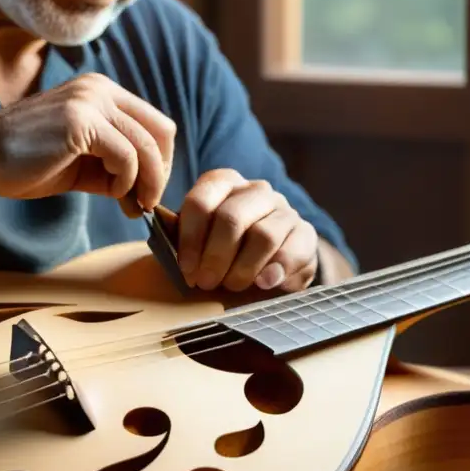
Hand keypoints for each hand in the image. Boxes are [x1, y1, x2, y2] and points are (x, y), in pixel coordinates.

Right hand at [0, 73, 175, 211]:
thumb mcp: (80, 161)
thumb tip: (144, 191)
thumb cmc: (24, 161)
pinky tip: (111, 192)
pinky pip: (127, 156)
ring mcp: (91, 101)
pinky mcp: (81, 122)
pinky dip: (126, 181)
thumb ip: (112, 167)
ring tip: (132, 204)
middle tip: (147, 201)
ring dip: (146, 182)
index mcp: (101, 92)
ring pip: (148, 145)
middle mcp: (100, 89)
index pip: (155, 123)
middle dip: (161, 172)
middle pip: (162, 131)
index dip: (160, 160)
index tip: (147, 191)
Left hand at [176, 169, 318, 292]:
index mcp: (223, 184)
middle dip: (215, 257)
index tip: (187, 269)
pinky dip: (274, 271)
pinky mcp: (305, 233)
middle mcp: (255, 190)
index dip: (190, 239)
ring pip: (263, 235)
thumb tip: (164, 238)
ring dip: (242, 268)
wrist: (274, 261)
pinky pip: (291, 251)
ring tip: (233, 286)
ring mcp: (283, 209)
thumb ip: (182, 237)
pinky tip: (263, 284)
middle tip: (207, 283)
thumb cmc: (227, 250)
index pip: (201, 201)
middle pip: (231, 218)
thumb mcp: (201, 240)